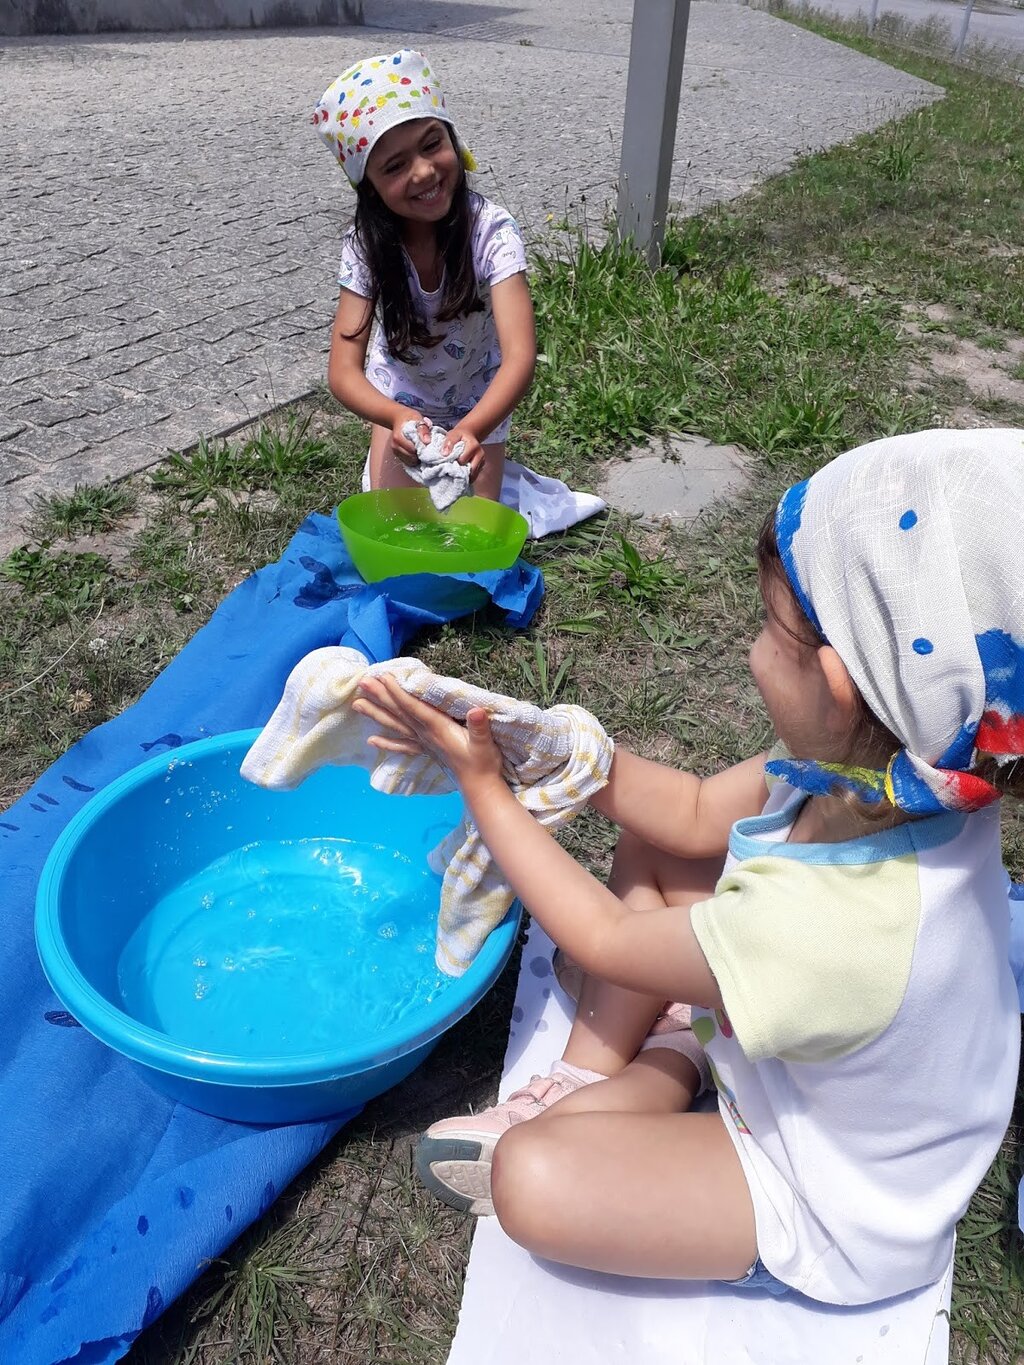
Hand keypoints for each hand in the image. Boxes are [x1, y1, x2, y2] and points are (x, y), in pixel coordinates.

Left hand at [353, 674, 504, 792]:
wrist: (479, 786)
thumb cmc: (483, 763)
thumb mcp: (485, 743)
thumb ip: (479, 727)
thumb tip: (476, 711)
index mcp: (437, 728)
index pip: (413, 707)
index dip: (398, 692)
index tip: (384, 677)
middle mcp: (425, 735)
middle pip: (399, 713)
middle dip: (380, 697)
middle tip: (362, 683)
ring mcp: (424, 743)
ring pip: (395, 725)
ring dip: (376, 714)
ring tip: (357, 705)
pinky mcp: (426, 750)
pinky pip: (402, 745)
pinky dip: (386, 742)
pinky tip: (371, 740)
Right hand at [391, 409, 428, 466]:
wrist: (399, 417)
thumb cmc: (410, 418)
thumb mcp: (418, 418)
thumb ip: (423, 429)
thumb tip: (427, 441)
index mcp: (398, 438)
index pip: (412, 451)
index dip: (422, 450)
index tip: (427, 446)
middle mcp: (395, 446)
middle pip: (411, 458)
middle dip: (420, 455)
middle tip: (426, 449)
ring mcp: (395, 451)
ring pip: (409, 461)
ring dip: (417, 458)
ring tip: (421, 450)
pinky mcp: (397, 454)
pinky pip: (407, 461)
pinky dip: (413, 459)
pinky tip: (417, 452)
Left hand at [443, 426, 485, 481]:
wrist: (468, 434)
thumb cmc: (460, 436)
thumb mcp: (453, 435)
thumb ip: (448, 443)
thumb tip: (444, 454)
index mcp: (474, 446)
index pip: (463, 460)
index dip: (454, 462)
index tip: (449, 462)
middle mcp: (480, 454)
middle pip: (470, 470)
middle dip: (460, 472)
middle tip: (452, 471)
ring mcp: (482, 461)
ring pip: (474, 475)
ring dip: (464, 476)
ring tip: (456, 474)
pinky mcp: (481, 465)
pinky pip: (475, 475)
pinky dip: (467, 476)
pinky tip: (461, 474)